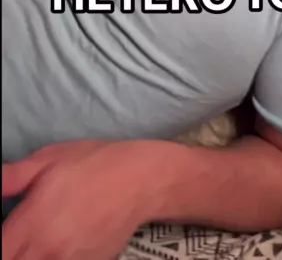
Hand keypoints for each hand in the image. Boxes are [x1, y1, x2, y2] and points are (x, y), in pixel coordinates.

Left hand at [2, 139, 155, 259]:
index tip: (5, 234)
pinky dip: (53, 259)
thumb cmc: (92, 162)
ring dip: (32, 256)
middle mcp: (48, 251)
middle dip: (12, 253)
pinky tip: (58, 245)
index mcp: (33, 223)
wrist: (140, 179)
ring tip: (39, 240)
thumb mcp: (48, 159)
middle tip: (18, 238)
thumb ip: (11, 177)